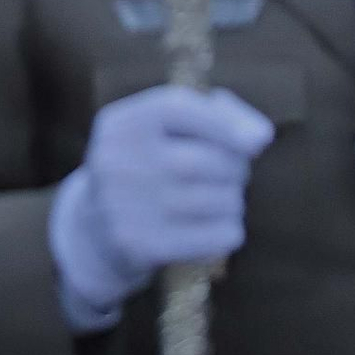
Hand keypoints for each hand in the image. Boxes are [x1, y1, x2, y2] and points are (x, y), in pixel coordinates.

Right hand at [49, 85, 273, 325]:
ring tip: (220, 200)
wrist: (93, 231)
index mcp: (121, 124)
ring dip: (233, 200)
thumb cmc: (143, 168)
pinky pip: (217, 235)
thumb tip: (261, 135)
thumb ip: (211, 116)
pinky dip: (229, 230)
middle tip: (232, 174)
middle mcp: (120, 161)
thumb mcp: (157, 131)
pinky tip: (214, 227)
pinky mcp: (143, 246)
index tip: (256, 140)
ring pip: (219, 200)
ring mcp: (129, 206)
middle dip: (236, 167)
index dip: (224, 121)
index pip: (179, 108)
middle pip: (207, 159)